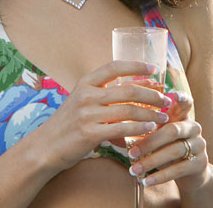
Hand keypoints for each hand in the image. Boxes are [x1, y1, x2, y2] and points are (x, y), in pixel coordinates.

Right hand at [37, 61, 171, 171]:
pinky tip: (149, 129)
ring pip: (129, 109)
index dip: (137, 65)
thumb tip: (130, 90)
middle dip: (152, 94)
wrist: (45, 147)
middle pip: (128, 90)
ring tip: (163, 117)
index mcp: (85, 83)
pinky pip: (122, 128)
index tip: (155, 69)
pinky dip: (139, 128)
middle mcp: (86, 95)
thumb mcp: (80, 101)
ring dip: (150, 113)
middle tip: (166, 100)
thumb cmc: (67, 124)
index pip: (114, 66)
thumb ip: (100, 94)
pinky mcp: (90, 133)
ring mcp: (87, 114)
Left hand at [126, 94, 212, 193]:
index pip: (185, 103)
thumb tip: (116, 127)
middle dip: (149, 142)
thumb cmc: (167, 149)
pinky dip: (160, 176)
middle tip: (131, 153)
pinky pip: (178, 169)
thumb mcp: (159, 136)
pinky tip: (146, 181)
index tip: (173, 94)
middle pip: (172, 130)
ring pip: (175, 150)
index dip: (181, 98)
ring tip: (134, 170)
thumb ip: (146, 128)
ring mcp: (199, 145)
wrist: (189, 174)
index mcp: (183, 117)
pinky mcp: (200, 163)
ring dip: (151, 161)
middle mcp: (194, 128)